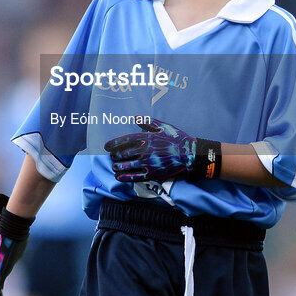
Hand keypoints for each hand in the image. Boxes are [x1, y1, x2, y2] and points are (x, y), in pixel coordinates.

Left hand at [104, 118, 220, 181]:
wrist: (190, 154)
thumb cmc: (177, 138)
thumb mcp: (163, 126)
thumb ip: (148, 122)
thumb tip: (135, 118)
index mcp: (146, 137)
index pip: (124, 140)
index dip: (113, 144)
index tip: (106, 146)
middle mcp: (144, 150)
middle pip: (123, 154)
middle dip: (115, 156)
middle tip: (111, 157)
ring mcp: (147, 163)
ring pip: (126, 166)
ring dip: (118, 166)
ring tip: (114, 166)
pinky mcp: (152, 174)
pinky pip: (135, 177)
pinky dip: (125, 177)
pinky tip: (118, 177)